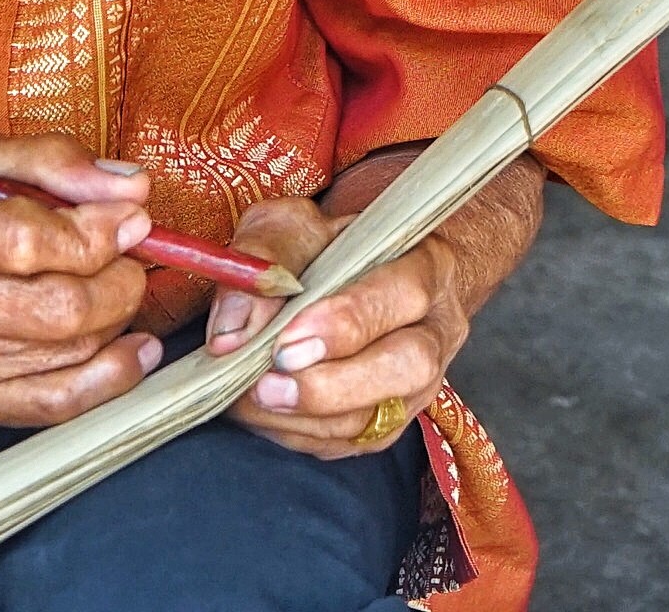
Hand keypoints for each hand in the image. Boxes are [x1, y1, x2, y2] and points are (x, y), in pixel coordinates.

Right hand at [0, 132, 160, 427]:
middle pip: (61, 306)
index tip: (129, 216)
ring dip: (117, 314)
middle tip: (129, 252)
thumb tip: (129, 186)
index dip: (99, 231)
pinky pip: (57, 403)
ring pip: (70, 349)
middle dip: (120, 276)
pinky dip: (114, 376)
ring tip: (117, 283)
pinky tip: (136, 346)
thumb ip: (51, 161)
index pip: (31, 242)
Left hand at [204, 196, 467, 458]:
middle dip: (331, 385)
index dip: (346, 323)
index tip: (285, 341)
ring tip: (250, 400)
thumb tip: (232, 332)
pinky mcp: (391, 420)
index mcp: (427, 265)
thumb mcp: (292, 225)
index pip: (403, 295)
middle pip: (410, 367)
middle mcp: (436, 329)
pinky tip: (263, 413)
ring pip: (380, 417)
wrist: (362, 273)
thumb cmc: (328, 245)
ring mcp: (420, 383)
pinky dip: (301, 433)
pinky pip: (353, 443)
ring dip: (305, 417)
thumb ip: (265, 259)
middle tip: (267, 385)